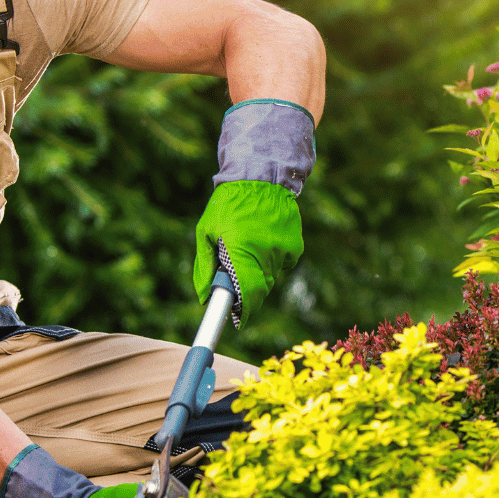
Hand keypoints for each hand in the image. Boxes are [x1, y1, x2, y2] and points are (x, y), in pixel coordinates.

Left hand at [194, 180, 303, 326]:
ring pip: (272, 276)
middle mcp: (265, 253)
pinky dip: (274, 260)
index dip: (244, 311)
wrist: (260, 178)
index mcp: (240, 250)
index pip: (247, 294)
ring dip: (259, 273)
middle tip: (237, 283)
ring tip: (248, 248)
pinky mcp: (295, 244)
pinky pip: (284, 263)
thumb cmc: (227, 205)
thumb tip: (203, 297)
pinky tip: (264, 241)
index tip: (238, 319)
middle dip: (249, 294)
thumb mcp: (206, 232)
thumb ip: (204, 266)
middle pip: (260, 290)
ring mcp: (283, 249)